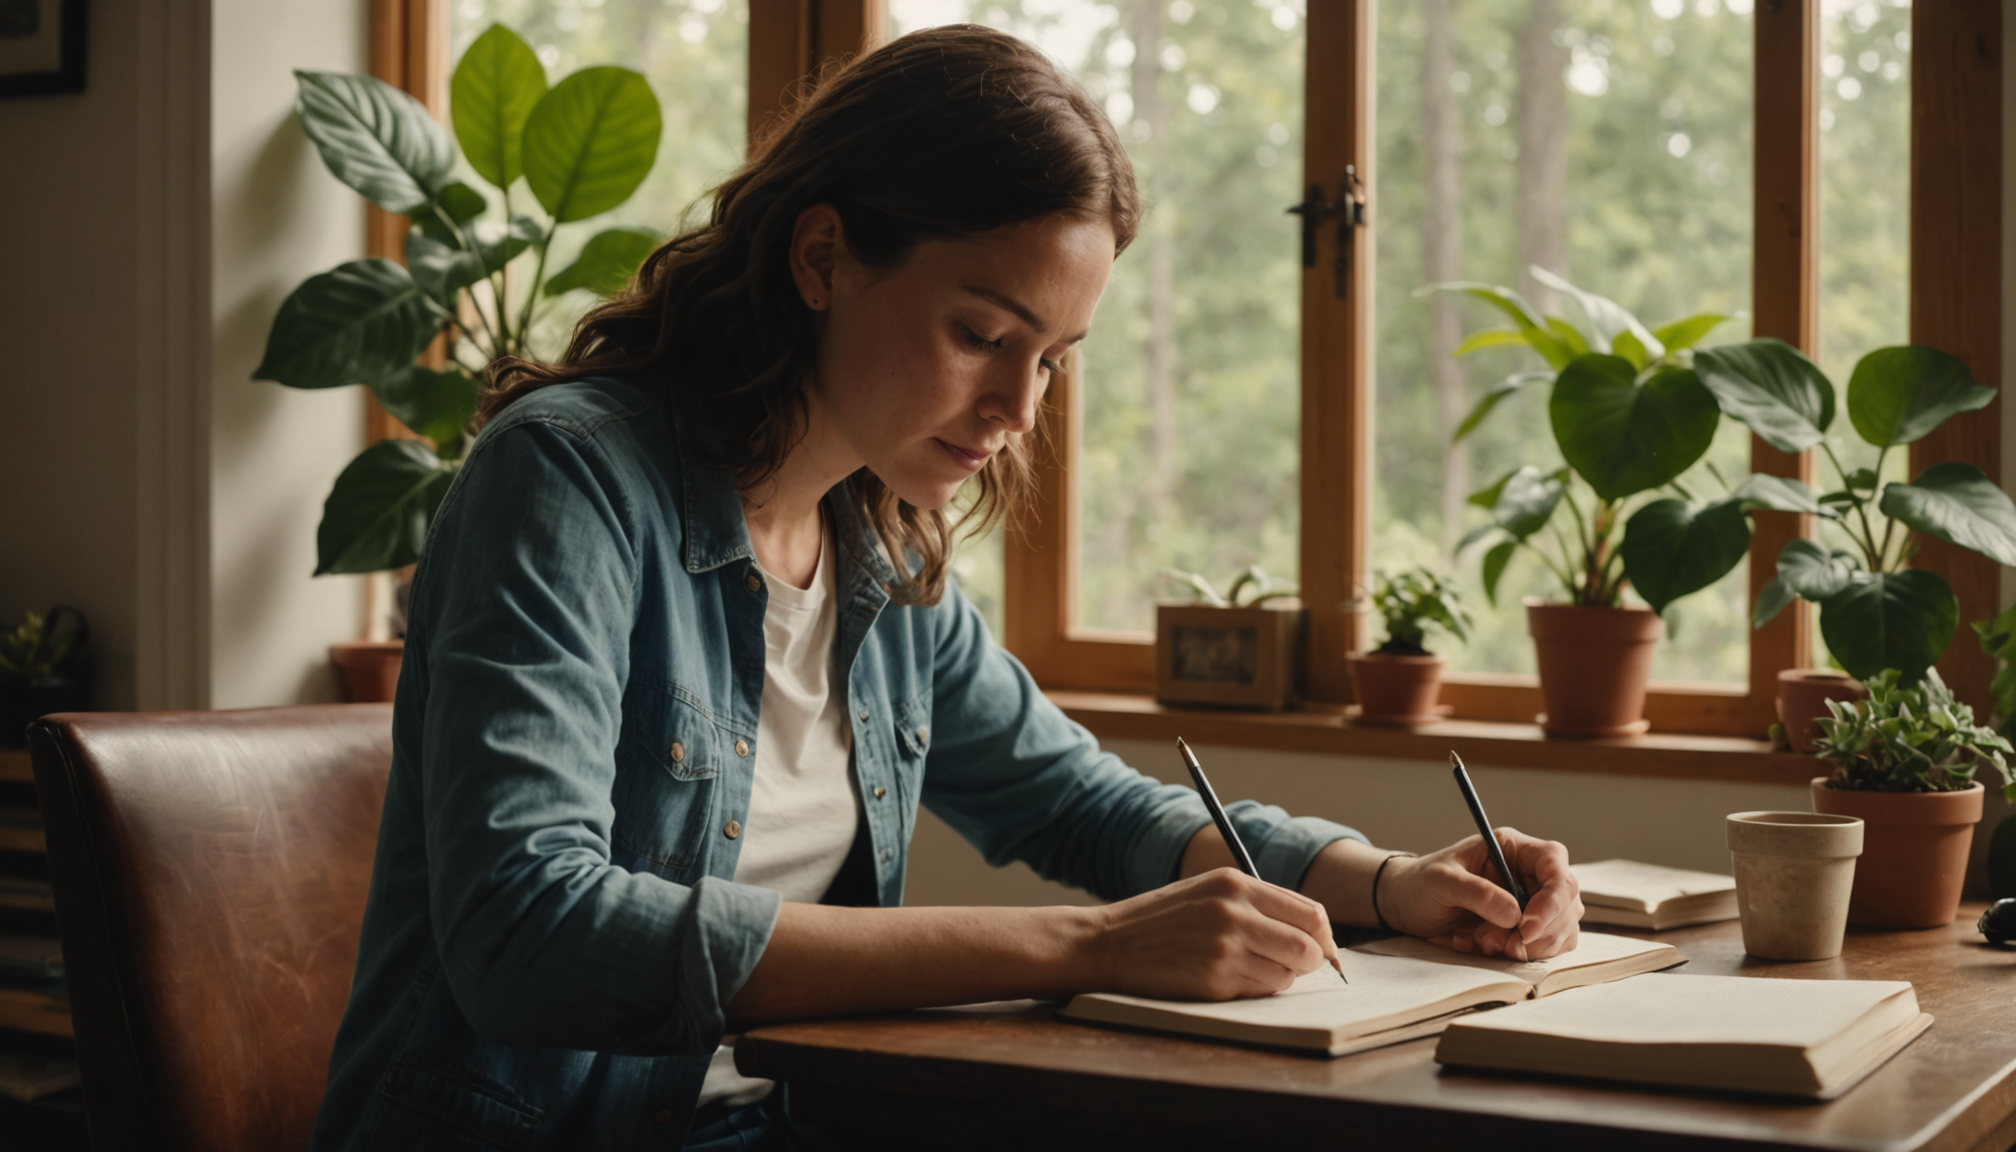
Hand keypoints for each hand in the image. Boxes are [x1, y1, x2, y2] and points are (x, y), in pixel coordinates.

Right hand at [1093, 868, 1340, 1000]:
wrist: (1110, 942)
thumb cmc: (1162, 919)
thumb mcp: (1209, 890)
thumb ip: (1258, 903)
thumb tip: (1312, 932)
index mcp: (1236, 884)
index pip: (1310, 913)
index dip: (1324, 936)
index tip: (1322, 948)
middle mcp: (1234, 913)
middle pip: (1308, 946)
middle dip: (1312, 961)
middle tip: (1299, 966)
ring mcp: (1224, 948)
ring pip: (1287, 974)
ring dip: (1280, 977)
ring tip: (1252, 968)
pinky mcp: (1214, 980)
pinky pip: (1260, 991)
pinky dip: (1257, 990)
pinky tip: (1232, 979)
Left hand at [1377, 828, 1580, 959]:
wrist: (1405, 905)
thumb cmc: (1421, 883)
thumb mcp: (1441, 881)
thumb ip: (1478, 893)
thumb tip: (1516, 915)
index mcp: (1513, 849)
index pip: (1555, 863)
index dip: (1552, 897)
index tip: (1527, 927)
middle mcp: (1529, 874)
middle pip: (1566, 902)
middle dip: (1537, 931)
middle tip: (1496, 942)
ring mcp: (1533, 902)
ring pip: (1561, 929)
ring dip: (1526, 946)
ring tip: (1483, 941)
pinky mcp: (1527, 929)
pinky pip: (1545, 947)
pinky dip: (1520, 955)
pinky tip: (1483, 946)